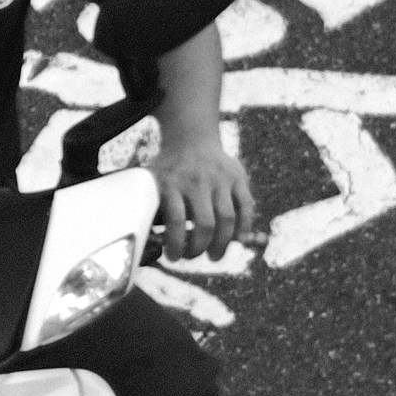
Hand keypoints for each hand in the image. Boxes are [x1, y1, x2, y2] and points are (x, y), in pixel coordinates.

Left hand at [151, 117, 261, 264]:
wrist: (191, 138)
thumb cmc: (168, 171)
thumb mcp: (153, 182)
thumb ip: (151, 208)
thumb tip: (149, 245)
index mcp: (171, 183)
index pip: (176, 221)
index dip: (176, 245)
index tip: (173, 257)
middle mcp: (197, 180)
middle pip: (205, 224)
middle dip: (199, 248)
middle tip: (194, 256)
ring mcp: (220, 178)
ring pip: (227, 219)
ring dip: (222, 244)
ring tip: (214, 256)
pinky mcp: (238, 177)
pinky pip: (246, 207)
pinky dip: (244, 227)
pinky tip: (237, 241)